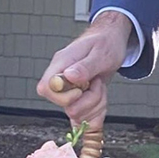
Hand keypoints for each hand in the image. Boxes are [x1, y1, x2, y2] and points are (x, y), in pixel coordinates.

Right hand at [36, 11, 132, 127]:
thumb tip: (68, 76)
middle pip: (64, 106)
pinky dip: (96, 112)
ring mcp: (69, 91)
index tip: (81, 89)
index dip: (64, 96)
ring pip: (76, 113)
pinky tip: (101, 97)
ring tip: (99, 85)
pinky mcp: (78, 99)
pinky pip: (84, 116)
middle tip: (96, 83)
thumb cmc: (105, 42)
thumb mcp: (101, 52)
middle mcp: (62, 79)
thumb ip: (85, 66)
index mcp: (61, 64)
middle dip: (88, 100)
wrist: (112, 41)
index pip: (46, 88)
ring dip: (95, 104)